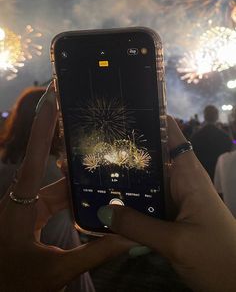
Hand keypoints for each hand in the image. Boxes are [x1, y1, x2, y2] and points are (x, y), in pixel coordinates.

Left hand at [0, 84, 133, 291]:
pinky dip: (73, 201)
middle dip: (74, 154)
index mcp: (20, 204)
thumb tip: (129, 237)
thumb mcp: (56, 271)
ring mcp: (24, 208)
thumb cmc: (13, 285)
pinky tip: (93, 201)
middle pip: (51, 169)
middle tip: (96, 134)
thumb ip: (95, 252)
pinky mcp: (28, 217)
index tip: (53, 96)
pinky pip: (54, 202)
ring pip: (56, 189)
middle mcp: (21, 199)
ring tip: (106, 169)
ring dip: (78, 183)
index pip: (34, 154)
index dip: (44, 123)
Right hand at [98, 116, 235, 291]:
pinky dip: (129, 202)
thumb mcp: (176, 242)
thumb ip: (138, 227)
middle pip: (151, 157)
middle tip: (91, 146)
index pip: (170, 134)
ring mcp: (175, 199)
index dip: (149, 118)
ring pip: (146, 182)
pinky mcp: (170, 216)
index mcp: (188, 174)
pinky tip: (105, 202)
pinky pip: (146, 203)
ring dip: (124, 180)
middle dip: (125, 152)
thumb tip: (103, 210)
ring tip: (91, 171)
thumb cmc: (217, 256)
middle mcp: (180, 180)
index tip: (120, 112)